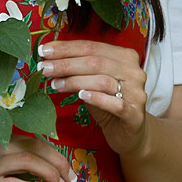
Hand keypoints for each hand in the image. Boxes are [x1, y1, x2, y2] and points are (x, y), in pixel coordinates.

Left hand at [38, 39, 148, 158]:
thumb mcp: (92, 82)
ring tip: (54, 84)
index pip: (91, 46)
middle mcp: (134, 71)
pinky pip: (115, 104)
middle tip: (43, 67)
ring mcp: (137, 92)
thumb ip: (78, 68)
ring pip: (102, 81)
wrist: (129, 134)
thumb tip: (49, 57)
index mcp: (124, 56)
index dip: (66, 48)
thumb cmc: (107, 103)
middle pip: (95, 62)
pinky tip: (80, 96)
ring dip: (74, 81)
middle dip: (65, 64)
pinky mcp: (136, 115)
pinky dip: (96, 98)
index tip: (44, 50)